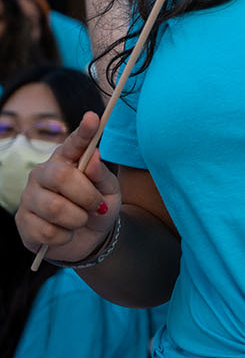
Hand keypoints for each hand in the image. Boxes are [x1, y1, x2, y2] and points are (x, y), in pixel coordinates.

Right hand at [15, 111, 120, 261]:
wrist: (89, 239)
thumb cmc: (98, 207)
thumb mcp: (109, 191)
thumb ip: (102, 175)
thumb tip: (94, 155)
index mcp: (67, 160)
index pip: (74, 143)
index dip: (83, 132)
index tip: (93, 118)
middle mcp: (43, 174)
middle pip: (61, 177)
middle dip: (85, 195)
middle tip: (96, 205)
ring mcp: (29, 197)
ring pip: (55, 208)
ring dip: (78, 219)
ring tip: (80, 219)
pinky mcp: (22, 222)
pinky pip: (47, 231)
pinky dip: (65, 236)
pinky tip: (65, 232)